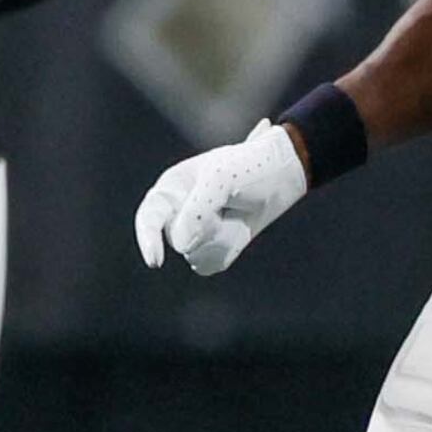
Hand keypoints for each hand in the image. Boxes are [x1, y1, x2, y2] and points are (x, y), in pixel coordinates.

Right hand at [132, 120, 311, 275]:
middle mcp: (179, 211)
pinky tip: (241, 227)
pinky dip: (229, 249)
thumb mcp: (221, 180)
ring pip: (196, 255)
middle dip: (208, 229)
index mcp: (173, 188)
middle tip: (230, 203)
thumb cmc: (250, 168)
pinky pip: (212, 263)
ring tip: (236, 213)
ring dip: (222, 239)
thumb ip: (197, 211)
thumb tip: (183, 246)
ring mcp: (196, 231)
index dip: (148, 240)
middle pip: (179, 241)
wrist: (283, 175)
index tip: (156, 262)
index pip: (150, 218)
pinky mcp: (213, 246)